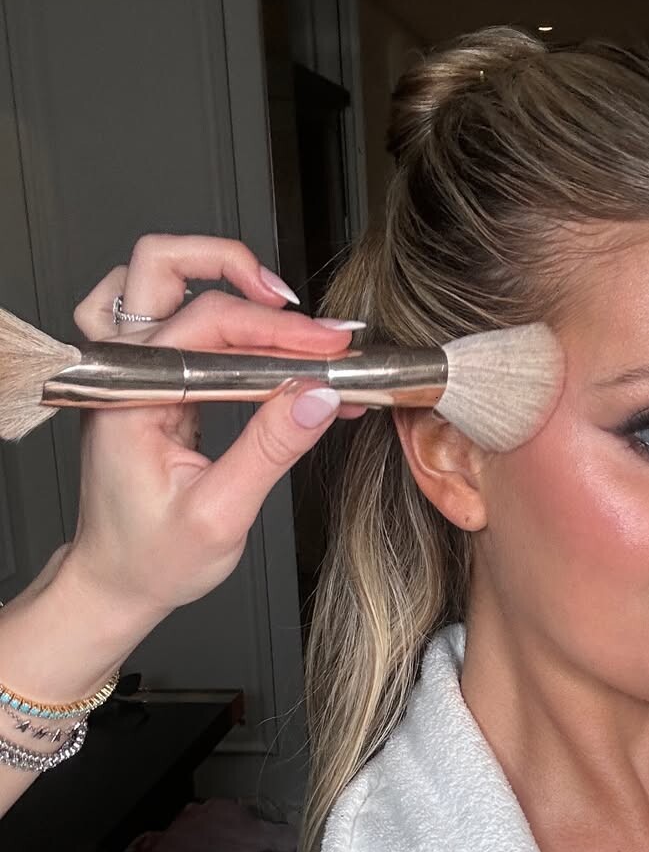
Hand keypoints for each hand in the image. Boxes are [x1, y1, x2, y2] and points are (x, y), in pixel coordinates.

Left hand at [58, 233, 366, 624]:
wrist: (116, 582)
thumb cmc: (152, 558)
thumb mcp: (221, 515)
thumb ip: (270, 448)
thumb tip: (318, 397)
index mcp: (128, 399)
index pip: (206, 327)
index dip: (276, 332)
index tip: (329, 350)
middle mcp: (119, 373)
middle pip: (164, 270)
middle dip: (240, 275)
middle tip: (302, 316)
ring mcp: (126, 370)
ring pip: (156, 278)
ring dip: (216, 277)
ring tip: (277, 308)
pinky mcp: (145, 378)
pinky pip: (172, 318)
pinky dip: (212, 309)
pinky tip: (252, 330)